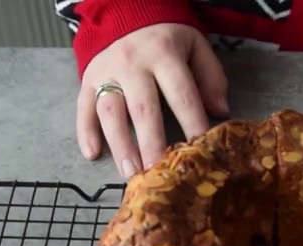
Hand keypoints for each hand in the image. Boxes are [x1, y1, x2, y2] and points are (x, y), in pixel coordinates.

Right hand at [78, 23, 228, 176]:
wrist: (126, 12)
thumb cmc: (167, 38)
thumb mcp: (195, 46)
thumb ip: (211, 76)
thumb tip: (220, 111)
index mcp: (164, 54)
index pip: (181, 95)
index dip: (192, 124)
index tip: (198, 154)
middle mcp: (132, 64)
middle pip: (143, 109)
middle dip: (151, 144)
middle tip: (157, 173)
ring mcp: (107, 72)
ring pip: (110, 111)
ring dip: (120, 144)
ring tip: (130, 172)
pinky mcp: (88, 78)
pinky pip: (83, 106)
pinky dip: (85, 131)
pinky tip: (91, 154)